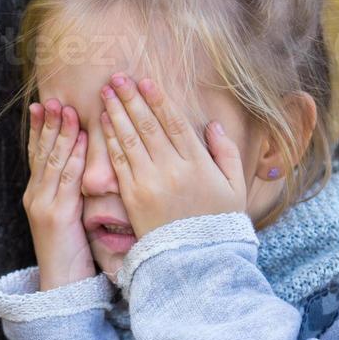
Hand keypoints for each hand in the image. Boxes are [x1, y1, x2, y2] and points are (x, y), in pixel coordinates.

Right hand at [22, 99, 93, 289]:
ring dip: (60, 133)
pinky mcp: (56, 215)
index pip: (37, 154)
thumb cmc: (71, 254)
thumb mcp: (68, 217)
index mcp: (37, 195)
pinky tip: (80, 139)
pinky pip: (65, 180)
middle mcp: (35, 196)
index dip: (39, 129)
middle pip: (41, 152)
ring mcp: (43, 205)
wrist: (61, 286)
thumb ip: (70, 193)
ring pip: (51, 161)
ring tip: (66, 108)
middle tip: (54, 98)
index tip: (43, 104)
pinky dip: (72, 156)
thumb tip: (83, 167)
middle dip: (48, 123)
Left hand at [98, 73, 246, 237]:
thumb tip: (212, 125)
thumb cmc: (218, 223)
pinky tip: (104, 123)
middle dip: (131, 98)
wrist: (195, 261)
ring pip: (130, 140)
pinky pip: (119, 162)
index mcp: (198, 163)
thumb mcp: (234, 187)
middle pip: (148, 125)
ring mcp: (149, 183)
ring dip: (116, 113)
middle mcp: (171, 169)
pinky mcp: (132, 197)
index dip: (158, 99)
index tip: (146, 80)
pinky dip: (110, 140)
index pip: (174, 122)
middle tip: (117, 78)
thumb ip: (226, 152)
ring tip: (105, 93)